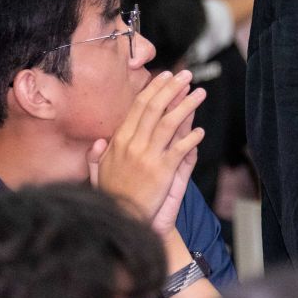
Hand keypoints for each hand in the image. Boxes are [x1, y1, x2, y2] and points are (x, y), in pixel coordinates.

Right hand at [91, 70, 204, 233]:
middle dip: (172, 88)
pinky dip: (191, 138)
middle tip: (186, 75)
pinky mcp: (162, 172)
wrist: (121, 222)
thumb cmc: (112, 200)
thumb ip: (97, 157)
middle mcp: (132, 145)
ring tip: (200, 93)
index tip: (166, 76)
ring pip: (170, 122)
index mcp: (118, 142)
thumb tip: (100, 141)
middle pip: (155, 108)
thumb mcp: (98, 175)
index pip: (138, 107)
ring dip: (187, 105)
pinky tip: (200, 131)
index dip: (154, 89)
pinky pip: (181, 148)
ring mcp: (148, 157)